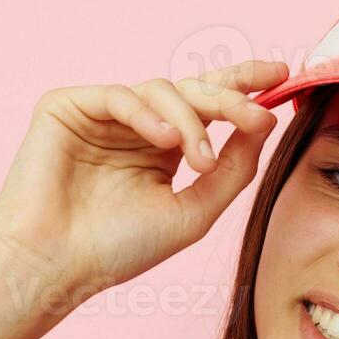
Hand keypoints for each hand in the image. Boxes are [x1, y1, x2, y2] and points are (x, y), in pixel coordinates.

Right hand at [0, 59, 288, 298]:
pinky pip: (120, 94)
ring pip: (162, 90)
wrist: (56, 265)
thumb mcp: (195, 211)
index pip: (209, 106)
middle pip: (193, 90)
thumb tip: (264, 123)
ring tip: (199, 160)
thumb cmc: (118, 249)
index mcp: (164, 149)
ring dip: (191, 120)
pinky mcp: (67, 107)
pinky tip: (164, 141)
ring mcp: (101, 115)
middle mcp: (136, 127)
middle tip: (257, 116)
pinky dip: (147, 114)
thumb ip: (234, 169)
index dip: (243, 85)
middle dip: (230, 98)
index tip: (281, 73)